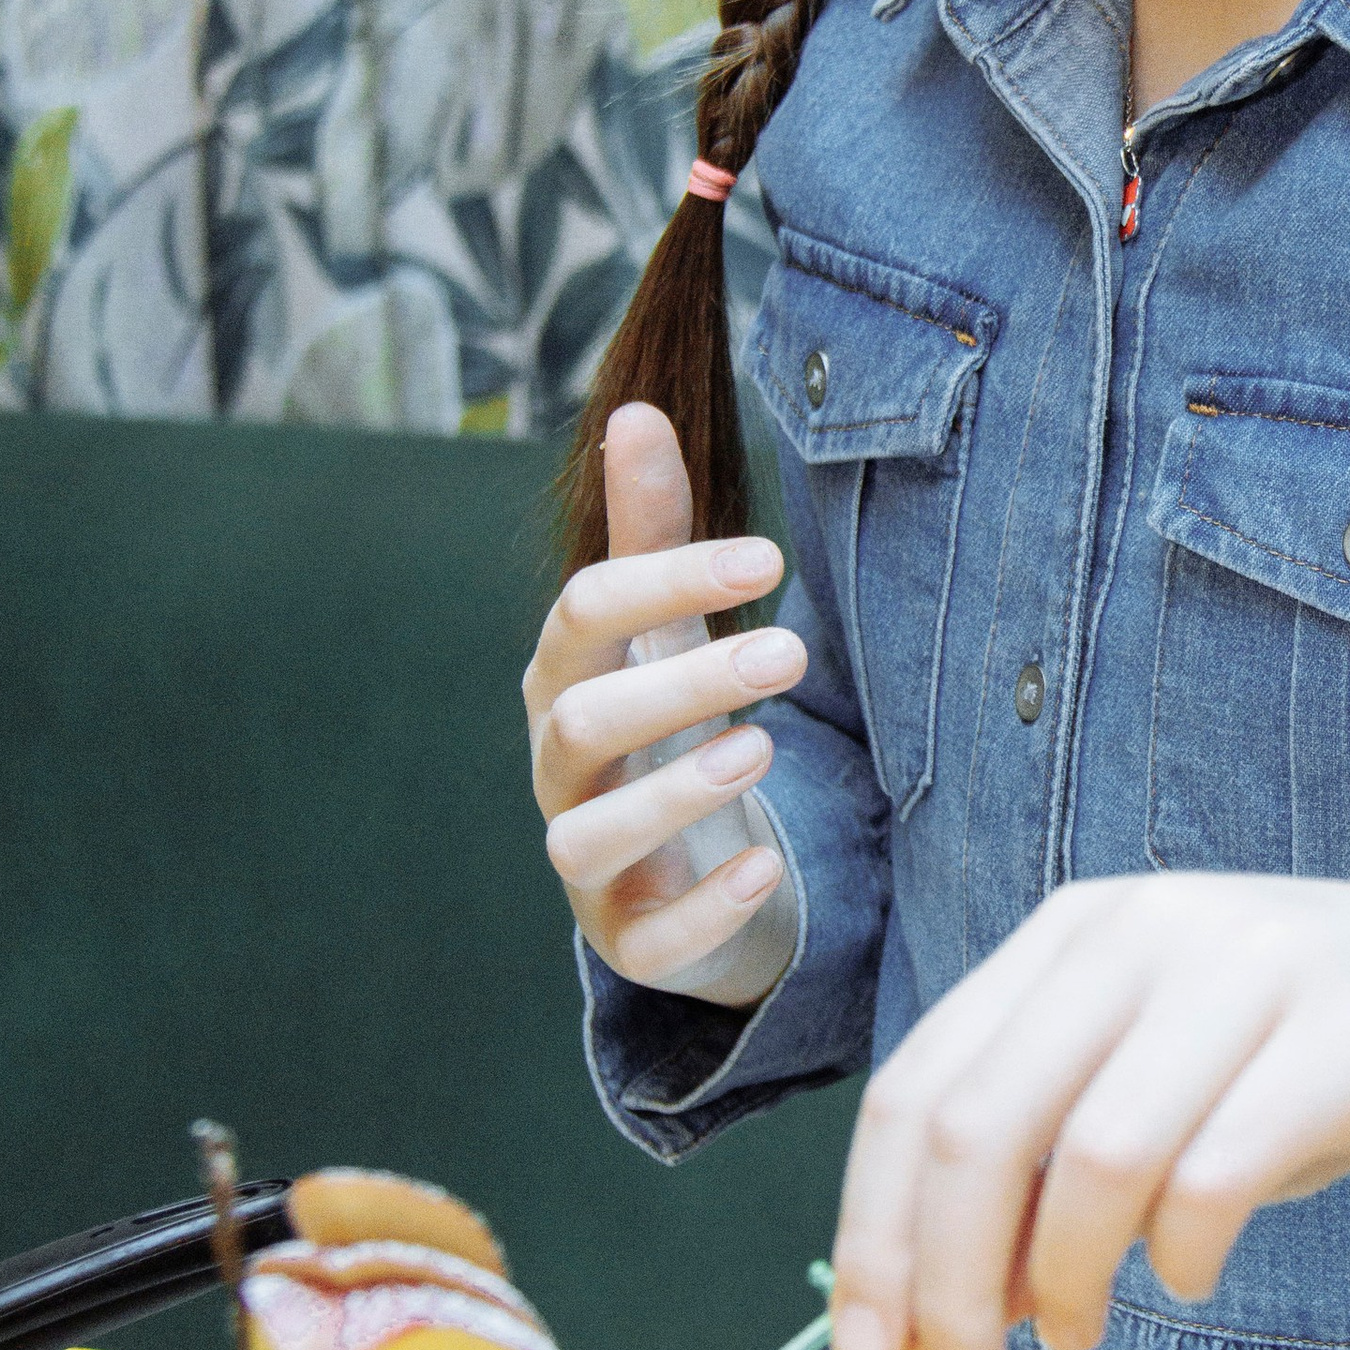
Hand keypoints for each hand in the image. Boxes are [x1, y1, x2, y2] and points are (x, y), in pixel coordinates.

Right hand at [523, 402, 806, 1004]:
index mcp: (565, 680)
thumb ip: (650, 529)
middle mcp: (560, 771)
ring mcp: (587, 862)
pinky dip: (702, 907)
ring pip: (589, 836)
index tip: (770, 554)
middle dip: (680, 683)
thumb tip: (634, 411)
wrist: (689, 864)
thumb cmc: (670, 723)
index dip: (667, 579)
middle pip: (583, 721)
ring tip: (759, 747)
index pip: (585, 616)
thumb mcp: (666, 627)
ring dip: (674, 793)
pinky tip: (765, 867)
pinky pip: (647, 939)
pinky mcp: (629, 939)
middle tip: (789, 652)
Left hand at [829, 874, 1349, 1349]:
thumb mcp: (1157, 1084)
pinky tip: (1189, 1276)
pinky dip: (1183, 1251)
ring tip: (1080, 1335)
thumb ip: (1048, 1164)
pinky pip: (1221, 1168)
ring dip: (1066, 1280)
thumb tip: (946, 1304)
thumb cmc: (1309, 1061)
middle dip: (949, 1287)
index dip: (874, 1236)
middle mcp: (1146, 929)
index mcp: (1072, 934)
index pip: (919, 1089)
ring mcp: (1251, 966)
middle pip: (983, 1127)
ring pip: (1096, 1154)